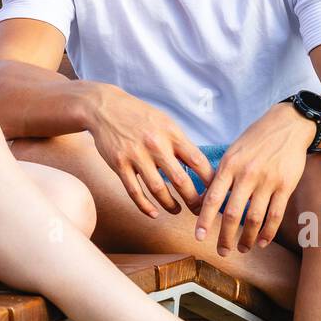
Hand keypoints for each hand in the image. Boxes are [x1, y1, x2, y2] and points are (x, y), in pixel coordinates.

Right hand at [86, 84, 211, 217]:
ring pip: (158, 189)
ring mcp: (136, 155)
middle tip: (199, 209)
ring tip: (177, 210)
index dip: (209, 181)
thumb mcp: (165, 122)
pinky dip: (145, 206)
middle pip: (180, 180)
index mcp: (171, 133)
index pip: (198, 161)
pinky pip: (134, 192)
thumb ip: (180, 143)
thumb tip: (200, 166)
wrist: (105, 107)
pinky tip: (154, 213)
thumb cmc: (140, 116)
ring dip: (170, 205)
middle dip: (193, 200)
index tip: (215, 192)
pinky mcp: (119, 164)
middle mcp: (155, 145)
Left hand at [195, 103, 317, 256]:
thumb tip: (201, 201)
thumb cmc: (255, 140)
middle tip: (221, 252)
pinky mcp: (286, 185)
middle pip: (233, 214)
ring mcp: (267, 181)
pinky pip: (275, 215)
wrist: (288, 124)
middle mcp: (247, 174)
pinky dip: (268, 232)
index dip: (205, 220)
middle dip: (225, 237)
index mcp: (229, 165)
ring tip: (242, 249)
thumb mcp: (232, 153)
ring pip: (254, 218)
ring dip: (247, 238)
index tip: (198, 238)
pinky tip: (262, 241)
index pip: (213, 198)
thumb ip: (218, 177)